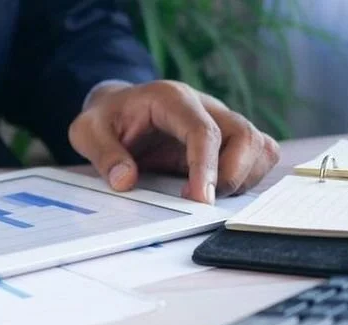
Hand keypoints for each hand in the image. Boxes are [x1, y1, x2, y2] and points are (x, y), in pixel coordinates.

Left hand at [69, 80, 279, 203]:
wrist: (118, 109)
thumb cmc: (106, 119)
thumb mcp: (87, 132)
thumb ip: (104, 154)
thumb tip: (126, 181)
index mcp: (172, 99)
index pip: (204, 131)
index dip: (207, 167)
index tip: (201, 200)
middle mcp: (206, 106)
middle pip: (245, 136)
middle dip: (231, 176)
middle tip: (199, 201)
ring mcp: (222, 121)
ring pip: (259, 146)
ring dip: (243, 178)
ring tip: (206, 195)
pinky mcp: (229, 139)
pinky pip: (260, 155)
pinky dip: (249, 177)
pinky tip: (219, 189)